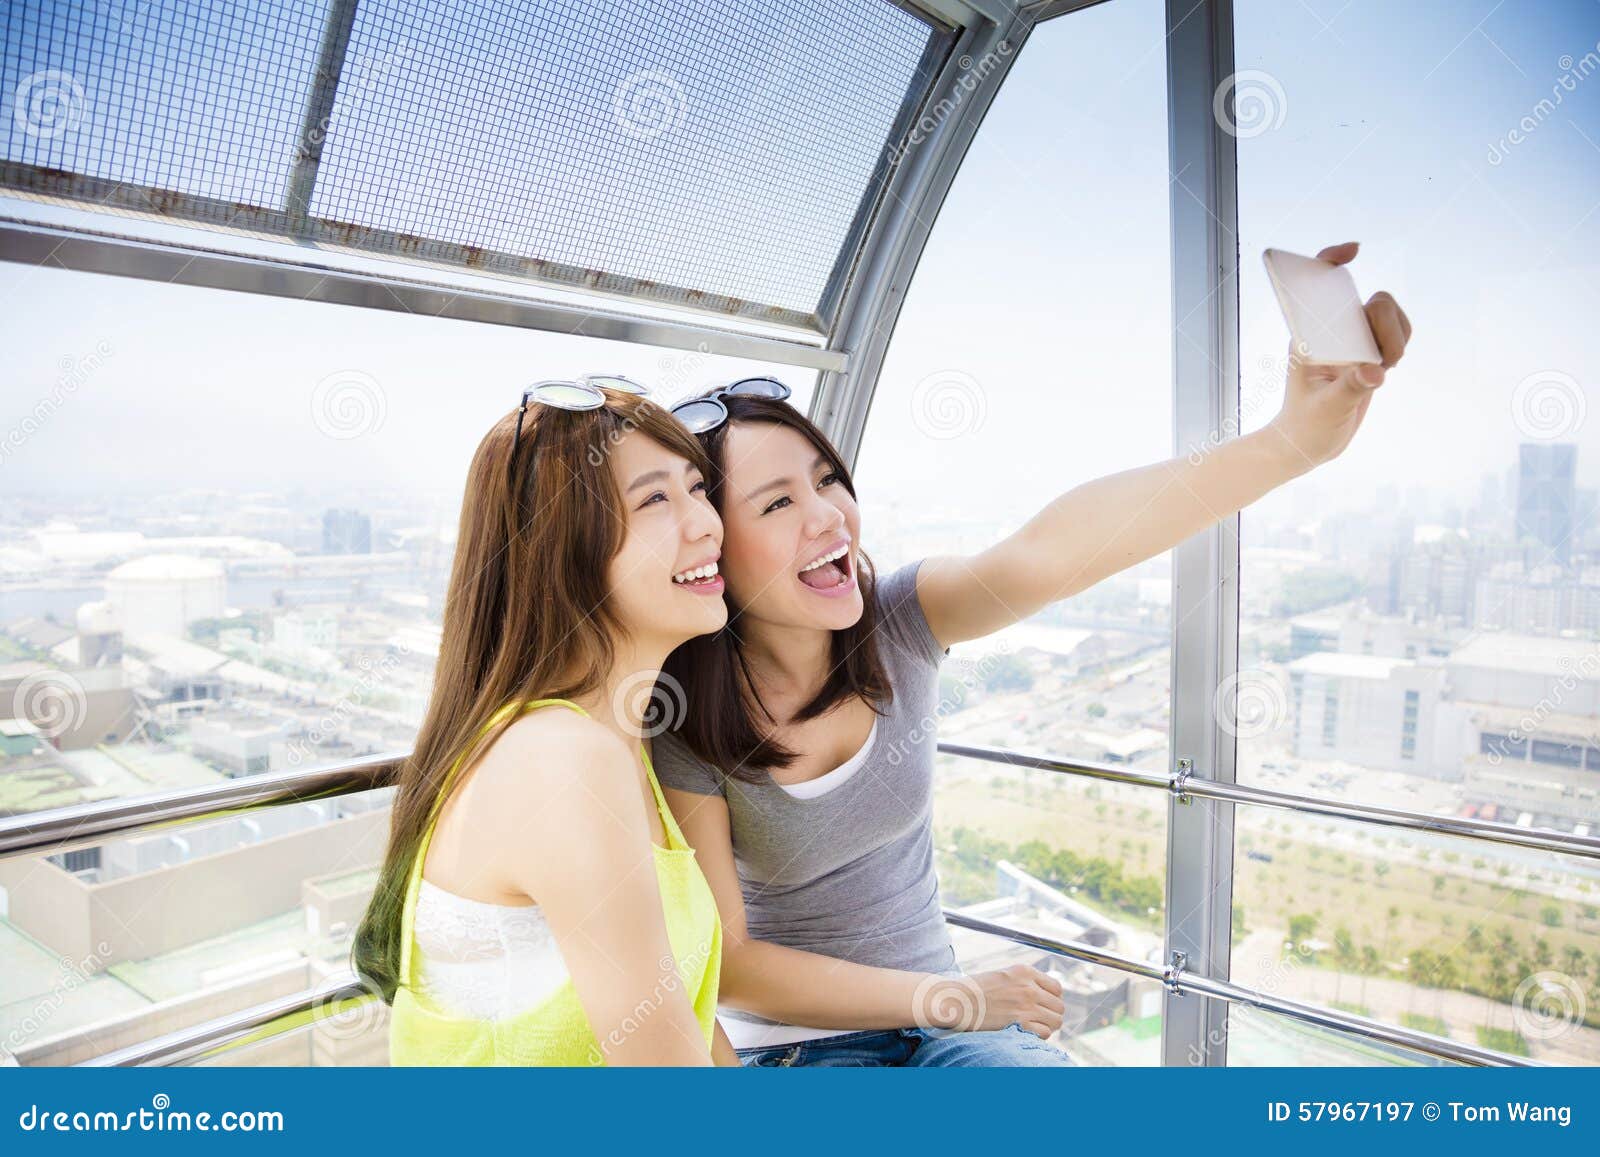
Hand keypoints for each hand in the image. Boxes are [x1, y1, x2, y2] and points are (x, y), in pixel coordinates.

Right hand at [922, 964, 1065, 1037]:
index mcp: (1025, 971)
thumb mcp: (1002, 975)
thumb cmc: (974, 990)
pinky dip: (1038, 1035)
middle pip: (1059, 1006)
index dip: (1052, 999)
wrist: (956, 1000)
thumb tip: (1043, 995)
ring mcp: (1026, 1005)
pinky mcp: (1020, 1023)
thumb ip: (1023, 982)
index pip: (1057, 988)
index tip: (1043, 1005)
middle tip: (1037, 1018)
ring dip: (1047, 1025)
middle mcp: (1029, 987)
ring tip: (1032, 1026)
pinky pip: (1045, 1033)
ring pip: (1056, 1020)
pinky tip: (1025, 1032)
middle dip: (1050, 1014)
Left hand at [1264, 241, 1411, 472]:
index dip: (1333, 259)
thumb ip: (1351, 388)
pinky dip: (1399, 346)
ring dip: (1397, 337)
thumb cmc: (1305, 425)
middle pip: (1374, 302)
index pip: (1320, 284)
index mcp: (1310, 334)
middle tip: (1383, 357)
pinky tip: (1384, 369)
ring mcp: (1353, 342)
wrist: (1307, 444)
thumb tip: (1377, 372)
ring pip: (1390, 317)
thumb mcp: (1325, 408)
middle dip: (1386, 321)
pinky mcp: (1369, 355)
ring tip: (1382, 368)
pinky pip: (1397, 336)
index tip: (1354, 251)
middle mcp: (1333, 332)